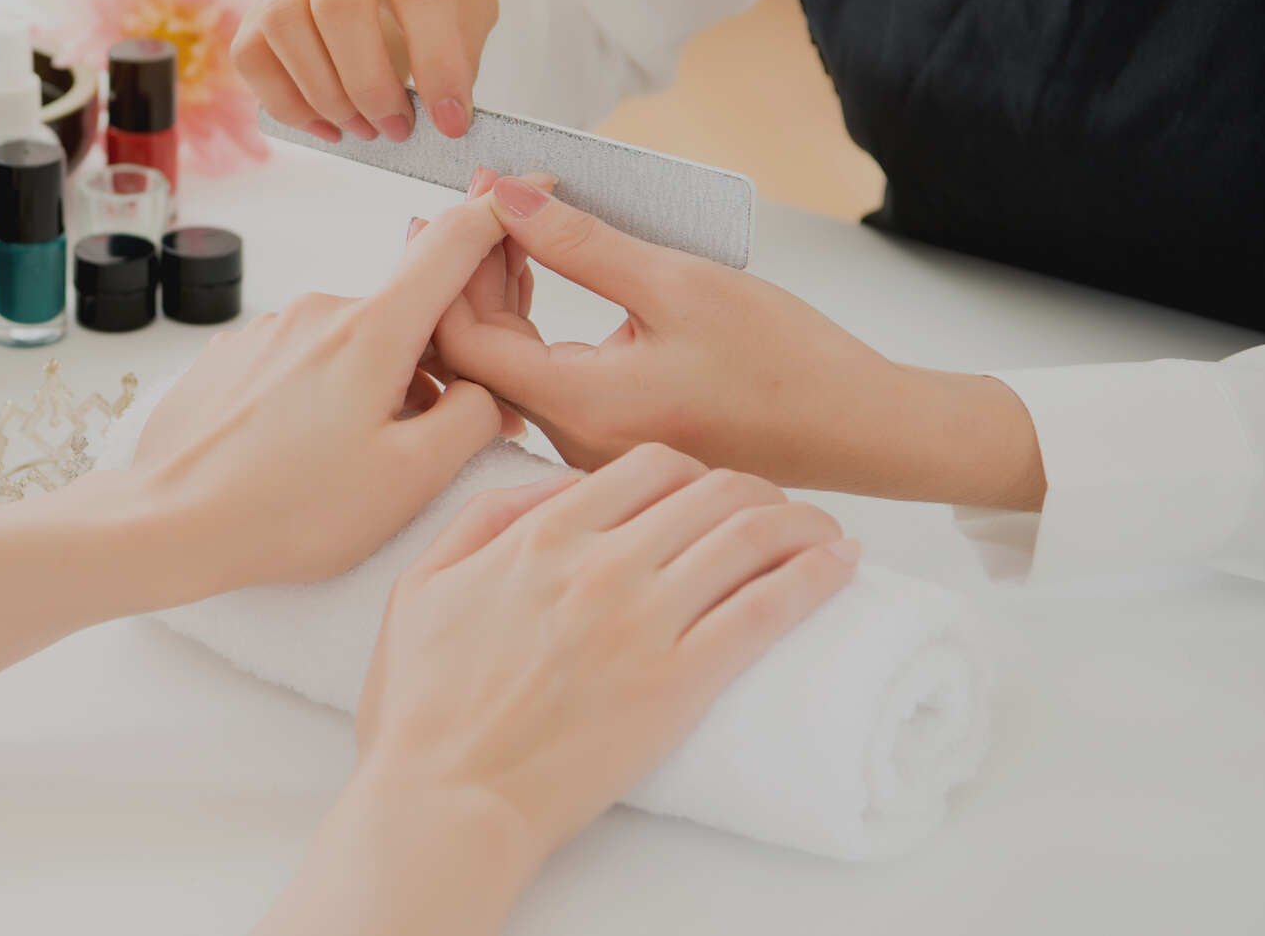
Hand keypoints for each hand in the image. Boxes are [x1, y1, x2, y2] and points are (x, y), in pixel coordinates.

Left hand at [120, 198, 517, 598]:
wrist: (169, 524)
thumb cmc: (290, 510)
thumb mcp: (411, 478)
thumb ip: (474, 419)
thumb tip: (489, 390)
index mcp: (372, 330)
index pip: (452, 243)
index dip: (499, 214)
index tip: (531, 188)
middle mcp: (319, 310)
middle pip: (404, 318)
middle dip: (428, 370)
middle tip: (419, 450)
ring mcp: (269, 329)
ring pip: (351, 346)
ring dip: (370, 390)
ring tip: (346, 469)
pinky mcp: (234, 356)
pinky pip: (300, 363)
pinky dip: (319, 398)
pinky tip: (299, 457)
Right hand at [233, 0, 495, 143]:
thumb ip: (462, 45)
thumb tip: (441, 116)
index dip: (437, 61)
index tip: (452, 120)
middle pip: (338, 1)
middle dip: (369, 82)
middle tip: (397, 128)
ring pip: (283, 23)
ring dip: (323, 93)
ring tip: (363, 127)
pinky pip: (250, 50)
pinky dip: (283, 100)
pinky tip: (325, 124)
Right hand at [258, 445, 856, 935]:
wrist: (446, 800)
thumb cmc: (423, 708)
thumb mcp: (422, 586)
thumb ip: (482, 519)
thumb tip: (551, 486)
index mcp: (541, 536)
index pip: (647, 465)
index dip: (694, 467)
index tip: (713, 486)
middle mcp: (600, 563)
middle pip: (711, 491)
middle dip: (757, 489)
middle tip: (779, 509)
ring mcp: (643, 622)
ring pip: (749, 537)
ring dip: (801, 522)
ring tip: (826, 532)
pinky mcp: (679, 684)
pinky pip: (766, 611)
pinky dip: (814, 577)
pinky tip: (842, 567)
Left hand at [431, 174, 1047, 510]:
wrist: (860, 430)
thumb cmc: (786, 362)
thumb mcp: (676, 282)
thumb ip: (579, 240)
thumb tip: (505, 196)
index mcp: (580, 406)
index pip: (463, 337)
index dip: (455, 256)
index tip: (480, 194)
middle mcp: (570, 441)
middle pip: (473, 353)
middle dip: (465, 269)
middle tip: (481, 197)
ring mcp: (585, 448)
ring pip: (501, 367)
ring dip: (494, 293)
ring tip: (508, 222)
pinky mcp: (605, 440)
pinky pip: (536, 381)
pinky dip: (526, 324)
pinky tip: (537, 275)